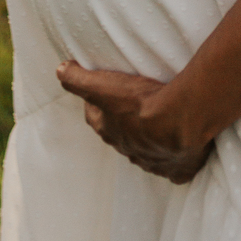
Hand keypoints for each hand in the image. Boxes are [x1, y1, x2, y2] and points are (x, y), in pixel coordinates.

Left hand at [57, 61, 212, 183]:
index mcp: (110, 131)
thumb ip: (78, 78)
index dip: (97, 105)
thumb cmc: (139, 101)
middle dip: (123, 124)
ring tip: (159, 123)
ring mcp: (153, 163)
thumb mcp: (103, 85)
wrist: (178, 120)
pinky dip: (174, 161)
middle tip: (133, 105)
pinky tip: (180, 151)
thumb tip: (60, 70)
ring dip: (149, 141)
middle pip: (121, 136)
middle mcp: (128, 150)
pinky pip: (173, 169)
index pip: (95, 118)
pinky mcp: (176, 170)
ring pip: (146, 153)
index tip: (103, 92)